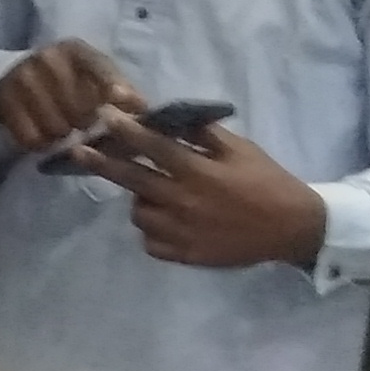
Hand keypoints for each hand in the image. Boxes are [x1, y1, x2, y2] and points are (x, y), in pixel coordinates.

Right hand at [0, 39, 137, 152]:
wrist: (20, 75)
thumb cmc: (71, 79)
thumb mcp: (98, 76)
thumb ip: (122, 92)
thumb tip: (142, 109)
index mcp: (76, 50)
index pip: (98, 69)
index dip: (112, 87)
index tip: (120, 103)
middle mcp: (48, 57)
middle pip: (79, 108)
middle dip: (87, 124)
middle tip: (84, 125)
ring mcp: (23, 77)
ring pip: (56, 127)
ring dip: (64, 136)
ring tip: (64, 130)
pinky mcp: (3, 98)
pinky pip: (31, 137)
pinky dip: (41, 144)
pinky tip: (45, 136)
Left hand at [79, 115, 325, 270]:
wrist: (291, 227)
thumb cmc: (266, 180)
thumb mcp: (240, 148)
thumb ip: (202, 133)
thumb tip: (168, 114)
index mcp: (199, 171)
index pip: (154, 146)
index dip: (126, 129)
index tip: (103, 115)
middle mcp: (185, 202)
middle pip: (133, 180)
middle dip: (102, 162)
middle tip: (78, 150)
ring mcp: (183, 233)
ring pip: (138, 213)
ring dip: (139, 198)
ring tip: (154, 191)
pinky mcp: (186, 256)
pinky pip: (150, 243)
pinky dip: (151, 230)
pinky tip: (165, 219)